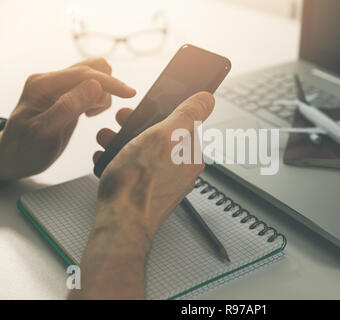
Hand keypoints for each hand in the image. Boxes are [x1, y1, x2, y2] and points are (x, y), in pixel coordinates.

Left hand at [0, 58, 135, 180]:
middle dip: (105, 88)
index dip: (109, 83)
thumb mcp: (45, 132)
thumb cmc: (26, 149)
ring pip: (96, 76)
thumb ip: (68, 107)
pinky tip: (88, 114)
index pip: (83, 73)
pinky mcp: (67, 94)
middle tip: (95, 113)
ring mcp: (59, 86)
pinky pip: (92, 87)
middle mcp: (51, 80)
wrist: (16, 157)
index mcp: (42, 85)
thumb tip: (96, 86)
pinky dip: (99, 99)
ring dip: (103, 95)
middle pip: (92, 67)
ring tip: (89, 116)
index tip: (130, 94)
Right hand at [93, 91, 214, 245]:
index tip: (143, 111)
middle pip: (158, 138)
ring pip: (143, 153)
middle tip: (120, 123)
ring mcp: (163, 183)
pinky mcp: (146, 193)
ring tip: (107, 139)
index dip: (159, 113)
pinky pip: (133, 171)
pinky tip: (107, 160)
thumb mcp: (165, 136)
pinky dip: (118, 162)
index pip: (180, 124)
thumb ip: (187, 114)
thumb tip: (207, 99)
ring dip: (122, 142)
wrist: (121, 222)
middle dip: (135, 127)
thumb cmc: (141, 183)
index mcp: (190, 156)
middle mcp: (180, 171)